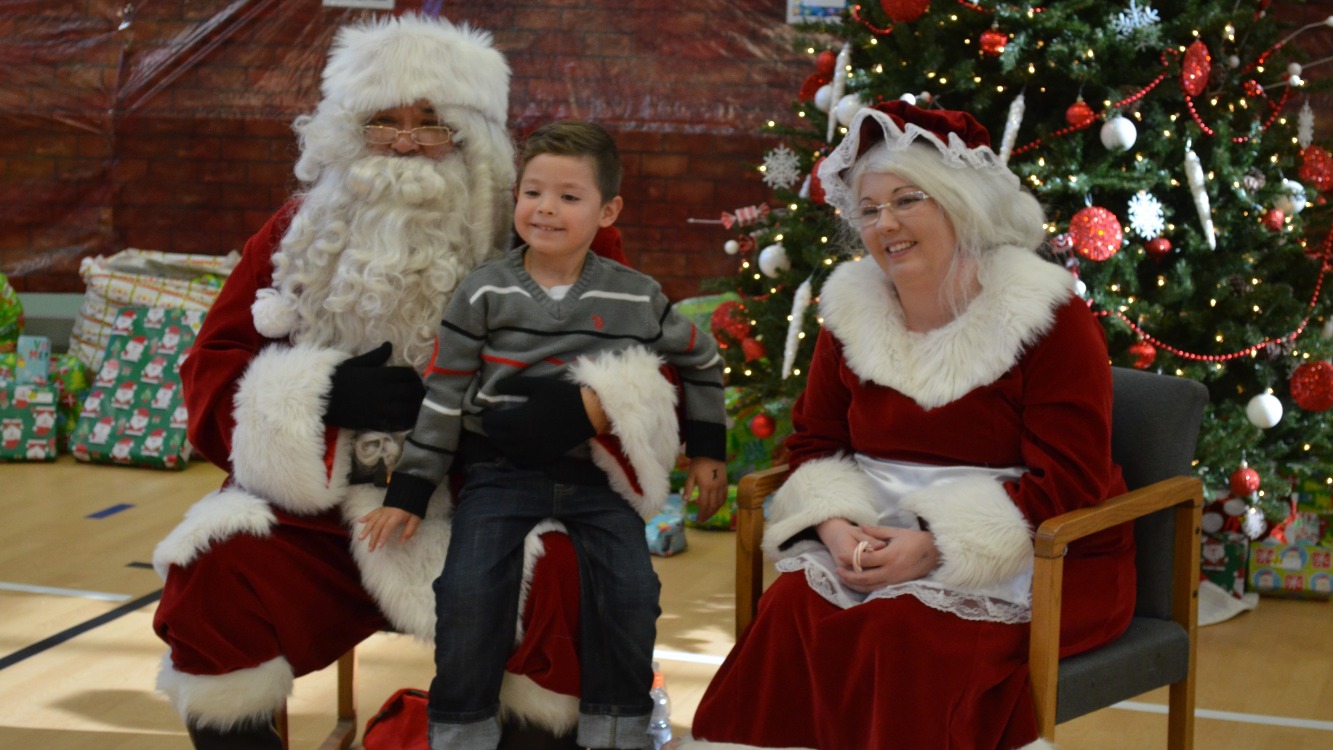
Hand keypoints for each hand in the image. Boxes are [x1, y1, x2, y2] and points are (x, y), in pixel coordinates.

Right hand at [324, 342, 425, 430]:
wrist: (316, 399)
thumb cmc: (335, 378)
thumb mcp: (354, 363)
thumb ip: (375, 356)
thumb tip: (390, 345)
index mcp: (379, 375)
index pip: (407, 375)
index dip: (415, 377)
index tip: (417, 379)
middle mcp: (383, 392)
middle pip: (412, 392)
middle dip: (420, 392)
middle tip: (424, 393)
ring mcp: (380, 409)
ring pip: (408, 409)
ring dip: (417, 407)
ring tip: (422, 406)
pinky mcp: (374, 423)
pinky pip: (397, 423)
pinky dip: (407, 422)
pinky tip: (411, 420)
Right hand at [358, 506, 420, 551]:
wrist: (410, 494)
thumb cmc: (413, 509)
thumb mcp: (415, 520)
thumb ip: (409, 531)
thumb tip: (402, 541)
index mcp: (396, 517)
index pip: (387, 528)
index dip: (383, 537)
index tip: (379, 546)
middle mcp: (387, 514)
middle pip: (378, 527)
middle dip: (373, 538)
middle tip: (370, 549)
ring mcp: (383, 511)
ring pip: (373, 520)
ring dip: (366, 530)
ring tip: (360, 538)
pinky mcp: (381, 508)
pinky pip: (372, 512)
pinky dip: (366, 517)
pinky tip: (360, 521)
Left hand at [481, 376, 595, 466]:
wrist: (588, 414)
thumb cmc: (562, 396)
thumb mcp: (537, 385)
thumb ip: (514, 385)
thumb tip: (495, 388)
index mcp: (520, 420)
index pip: (493, 423)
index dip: (487, 417)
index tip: (487, 412)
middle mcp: (523, 439)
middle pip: (497, 438)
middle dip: (491, 429)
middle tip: (491, 421)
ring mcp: (533, 450)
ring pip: (506, 450)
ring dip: (500, 441)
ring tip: (500, 432)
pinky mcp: (543, 456)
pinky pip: (520, 458)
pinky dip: (512, 452)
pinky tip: (513, 445)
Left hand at [682, 456, 726, 521]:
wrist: (711, 452)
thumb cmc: (698, 464)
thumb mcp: (691, 475)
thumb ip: (688, 488)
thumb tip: (685, 501)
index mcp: (705, 487)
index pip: (704, 505)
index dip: (701, 514)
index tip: (698, 520)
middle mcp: (715, 488)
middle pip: (712, 506)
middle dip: (707, 515)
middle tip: (702, 521)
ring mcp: (721, 486)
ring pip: (719, 503)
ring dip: (714, 511)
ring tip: (708, 515)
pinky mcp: (725, 483)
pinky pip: (724, 496)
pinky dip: (721, 503)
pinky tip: (717, 506)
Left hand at [822, 522, 939, 592]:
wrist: (935, 554)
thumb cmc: (916, 540)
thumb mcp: (896, 532)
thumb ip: (877, 531)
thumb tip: (860, 525)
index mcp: (890, 556)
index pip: (865, 561)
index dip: (850, 559)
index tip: (840, 556)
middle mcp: (891, 571)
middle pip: (864, 578)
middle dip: (849, 576)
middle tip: (837, 570)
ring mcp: (895, 580)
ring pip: (870, 587)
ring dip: (855, 585)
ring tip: (844, 578)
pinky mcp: (898, 585)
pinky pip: (878, 589)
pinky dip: (866, 588)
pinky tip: (858, 584)